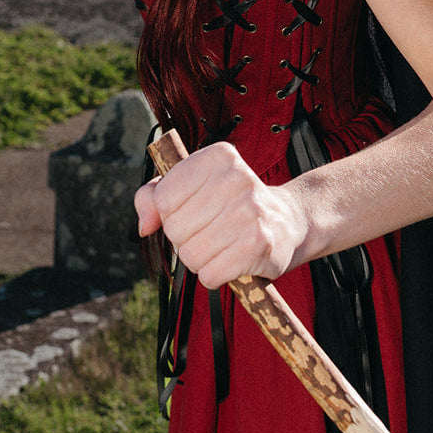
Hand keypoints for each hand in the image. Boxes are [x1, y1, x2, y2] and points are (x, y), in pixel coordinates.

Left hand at [135, 142, 306, 288]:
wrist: (288, 222)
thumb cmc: (230, 204)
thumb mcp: (193, 187)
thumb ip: (155, 198)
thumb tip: (144, 226)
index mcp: (217, 157)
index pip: (164, 199)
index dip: (170, 215)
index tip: (194, 211)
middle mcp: (237, 178)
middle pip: (175, 229)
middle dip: (186, 239)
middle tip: (212, 231)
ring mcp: (250, 210)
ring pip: (190, 255)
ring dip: (201, 260)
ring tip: (223, 245)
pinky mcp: (260, 243)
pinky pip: (210, 275)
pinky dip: (216, 275)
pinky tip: (233, 260)